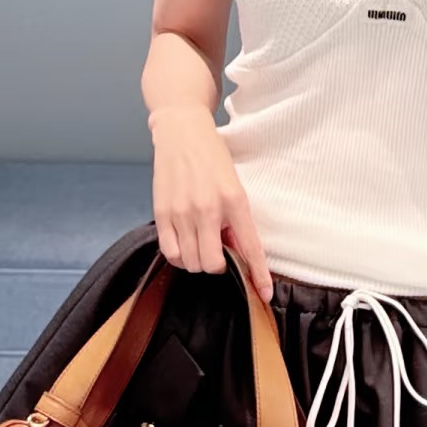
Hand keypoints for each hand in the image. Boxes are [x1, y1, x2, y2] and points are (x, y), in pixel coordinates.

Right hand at [148, 105, 273, 301]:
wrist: (181, 131)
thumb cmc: (212, 155)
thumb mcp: (234, 183)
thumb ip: (235, 217)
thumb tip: (234, 248)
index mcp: (234, 200)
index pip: (249, 247)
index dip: (258, 275)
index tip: (265, 294)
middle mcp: (208, 210)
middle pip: (212, 265)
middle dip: (219, 265)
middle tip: (219, 249)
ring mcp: (182, 212)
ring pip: (191, 263)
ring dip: (198, 261)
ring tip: (201, 242)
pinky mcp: (162, 213)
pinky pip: (170, 252)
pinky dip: (180, 257)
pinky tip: (185, 244)